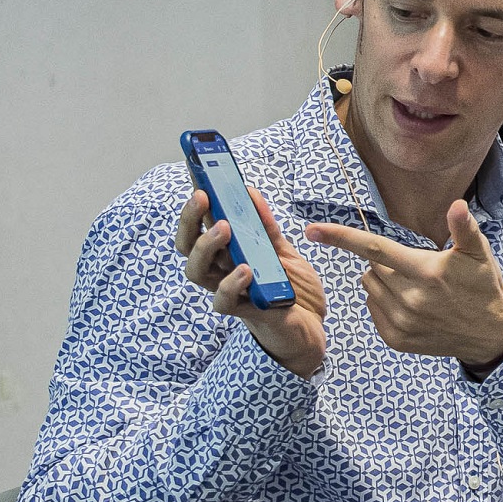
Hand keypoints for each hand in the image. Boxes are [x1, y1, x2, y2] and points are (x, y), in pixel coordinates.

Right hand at [175, 187, 327, 377]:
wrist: (314, 327)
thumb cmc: (293, 290)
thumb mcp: (283, 251)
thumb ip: (266, 227)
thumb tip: (249, 192)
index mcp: (228, 255)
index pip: (200, 226)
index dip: (193, 204)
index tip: (193, 174)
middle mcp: (222, 272)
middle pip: (188, 246)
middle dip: (190, 219)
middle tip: (202, 196)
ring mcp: (231, 292)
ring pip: (197, 272)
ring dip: (206, 247)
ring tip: (224, 228)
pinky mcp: (247, 313)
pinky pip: (224, 302)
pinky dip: (230, 285)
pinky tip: (244, 269)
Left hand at [305, 200, 502, 366]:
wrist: (490, 334)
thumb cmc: (482, 286)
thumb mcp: (479, 253)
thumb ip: (464, 228)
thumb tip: (456, 205)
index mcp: (424, 272)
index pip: (375, 249)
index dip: (341, 237)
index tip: (312, 229)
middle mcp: (409, 298)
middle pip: (372, 268)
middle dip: (386, 263)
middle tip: (416, 269)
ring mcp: (401, 322)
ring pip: (370, 288)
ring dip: (383, 282)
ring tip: (414, 286)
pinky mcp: (396, 339)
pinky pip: (373, 309)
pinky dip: (384, 302)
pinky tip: (410, 305)